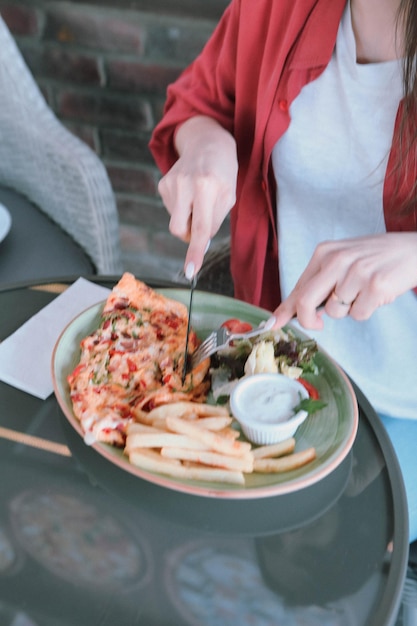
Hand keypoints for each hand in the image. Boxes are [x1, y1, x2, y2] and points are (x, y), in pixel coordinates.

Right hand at [158, 116, 237, 276]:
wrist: (208, 143)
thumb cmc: (223, 173)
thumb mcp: (229, 196)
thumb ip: (215, 220)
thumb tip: (198, 240)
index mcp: (208, 187)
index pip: (201, 228)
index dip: (196, 252)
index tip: (190, 271)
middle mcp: (186, 184)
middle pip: (179, 230)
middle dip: (189, 235)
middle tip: (201, 222)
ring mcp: (171, 183)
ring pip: (176, 221)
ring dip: (188, 218)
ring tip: (199, 198)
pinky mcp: (163, 183)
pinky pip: (172, 210)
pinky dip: (182, 207)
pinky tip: (189, 192)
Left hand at [273, 232, 416, 329]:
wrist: (413, 250)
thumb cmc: (375, 258)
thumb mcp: (344, 260)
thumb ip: (321, 282)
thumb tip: (296, 310)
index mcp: (325, 252)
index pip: (299, 287)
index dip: (285, 309)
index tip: (272, 324)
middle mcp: (337, 260)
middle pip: (307, 301)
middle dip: (308, 320)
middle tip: (318, 324)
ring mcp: (356, 272)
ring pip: (336, 312)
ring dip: (349, 309)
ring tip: (364, 292)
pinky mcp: (375, 285)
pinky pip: (358, 314)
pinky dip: (367, 310)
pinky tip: (377, 294)